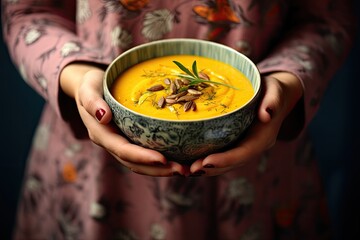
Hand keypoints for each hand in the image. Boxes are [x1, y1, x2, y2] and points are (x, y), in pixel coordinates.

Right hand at [60, 63, 187, 176]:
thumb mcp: (88, 88)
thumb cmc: (90, 85)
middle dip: (158, 169)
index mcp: (101, 134)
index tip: (162, 159)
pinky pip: (145, 156)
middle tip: (182, 171)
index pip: (123, 150)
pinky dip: (161, 162)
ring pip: (141, 164)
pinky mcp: (130, 141)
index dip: (142, 157)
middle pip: (134, 164)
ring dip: (162, 170)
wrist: (91, 89)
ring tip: (185, 170)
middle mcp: (111, 144)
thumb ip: (92, 101)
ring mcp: (121, 145)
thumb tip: (103, 116)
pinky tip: (178, 160)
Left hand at [188, 72, 303, 175]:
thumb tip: (266, 114)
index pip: (244, 153)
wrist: (273, 95)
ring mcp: (242, 147)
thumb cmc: (272, 91)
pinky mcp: (232, 143)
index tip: (206, 163)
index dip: (226, 160)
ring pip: (223, 163)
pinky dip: (202, 160)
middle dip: (210, 169)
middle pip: (231, 163)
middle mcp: (252, 147)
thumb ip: (273, 101)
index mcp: (263, 138)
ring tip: (183, 170)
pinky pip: (218, 154)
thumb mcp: (274, 91)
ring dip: (203, 169)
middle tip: (188, 170)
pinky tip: (185, 161)